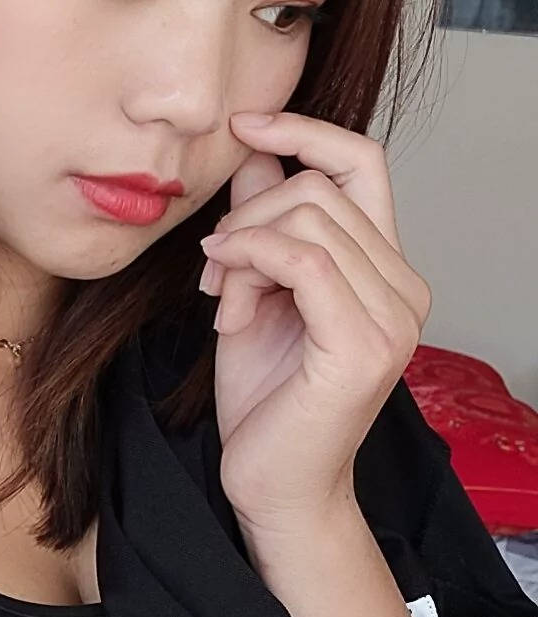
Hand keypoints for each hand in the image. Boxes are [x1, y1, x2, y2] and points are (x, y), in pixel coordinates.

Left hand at [196, 111, 431, 533]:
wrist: (274, 490)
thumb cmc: (265, 403)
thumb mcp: (254, 294)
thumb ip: (262, 226)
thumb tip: (251, 152)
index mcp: (387, 270)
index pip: (364, 161)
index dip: (306, 130)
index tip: (244, 126)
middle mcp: (405, 288)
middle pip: (319, 187)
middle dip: (247, 219)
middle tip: (212, 274)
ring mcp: (393, 316)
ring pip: (307, 218)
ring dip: (240, 249)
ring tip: (220, 301)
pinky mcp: (363, 344)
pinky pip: (302, 259)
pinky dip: (248, 264)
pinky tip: (224, 302)